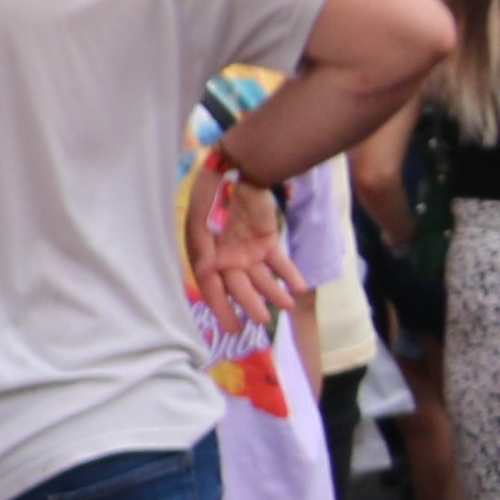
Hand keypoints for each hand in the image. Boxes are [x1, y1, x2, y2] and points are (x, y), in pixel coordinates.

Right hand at [187, 163, 297, 339]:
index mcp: (204, 256)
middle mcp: (225, 258)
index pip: (212, 288)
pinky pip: (279, 263)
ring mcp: (246, 251)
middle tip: (261, 321)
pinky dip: (289, 275)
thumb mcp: (199, 221)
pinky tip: (300, 288)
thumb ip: (202, 247)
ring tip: (286, 306)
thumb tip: (206, 272)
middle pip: (239, 288)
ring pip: (261, 279)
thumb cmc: (213, 194)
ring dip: (273, 293)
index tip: (231, 328)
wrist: (238, 170)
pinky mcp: (266, 242)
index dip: (221, 308)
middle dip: (249, 306)